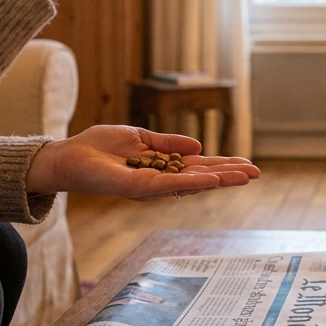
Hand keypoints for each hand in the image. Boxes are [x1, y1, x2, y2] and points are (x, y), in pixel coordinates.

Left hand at [24, 125, 260, 200]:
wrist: (68, 156)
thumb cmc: (97, 147)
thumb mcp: (139, 137)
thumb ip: (168, 143)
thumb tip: (197, 145)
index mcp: (162, 166)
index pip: (199, 167)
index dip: (223, 165)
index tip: (247, 165)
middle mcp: (161, 179)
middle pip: (202, 178)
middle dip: (229, 175)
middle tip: (256, 174)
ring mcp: (152, 186)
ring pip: (193, 183)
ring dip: (220, 179)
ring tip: (245, 176)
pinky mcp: (140, 187)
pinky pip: (172, 184)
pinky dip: (194, 181)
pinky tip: (214, 178)